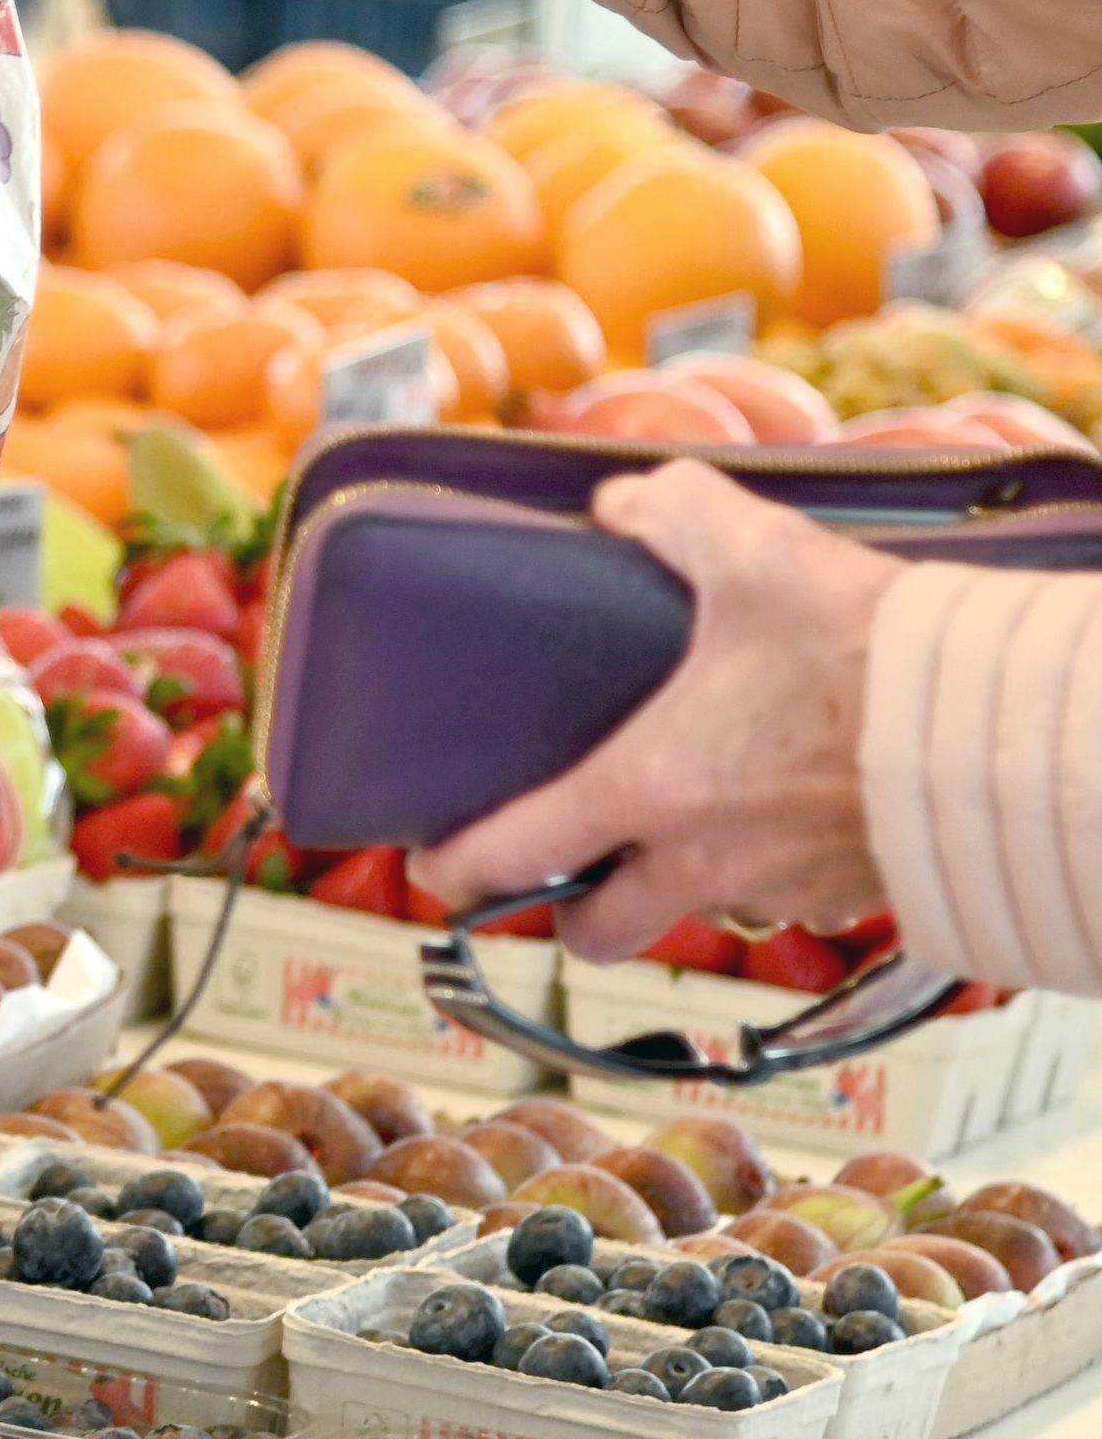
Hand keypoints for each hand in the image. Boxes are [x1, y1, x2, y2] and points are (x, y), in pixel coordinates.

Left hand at [408, 461, 901, 960]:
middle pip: (600, 934)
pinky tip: (779, 812)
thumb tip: (622, 504)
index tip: (434, 868)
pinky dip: (768, 871)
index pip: (519, 854)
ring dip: (678, 885)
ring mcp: (782, 886)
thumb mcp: (748, 547)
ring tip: (684, 822)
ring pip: (700, 913)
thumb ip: (667, 513)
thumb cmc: (865, 644)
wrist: (1005, 720)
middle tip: (566, 866)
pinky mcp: (855, 893)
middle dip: (571, 913)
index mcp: (649, 788)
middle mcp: (704, 859)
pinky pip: (789, 901)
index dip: (461, 868)